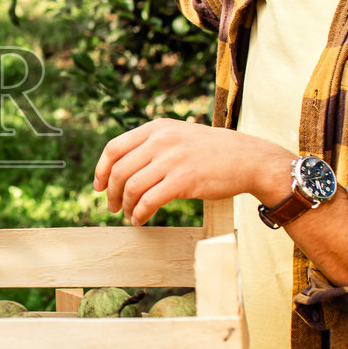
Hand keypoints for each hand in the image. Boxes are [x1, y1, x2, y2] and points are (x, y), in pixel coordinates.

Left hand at [93, 119, 290, 224]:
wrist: (249, 159)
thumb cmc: (213, 152)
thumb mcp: (179, 136)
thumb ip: (153, 145)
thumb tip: (123, 167)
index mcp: (156, 128)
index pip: (114, 147)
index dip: (101, 169)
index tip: (98, 186)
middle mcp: (161, 140)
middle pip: (119, 170)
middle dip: (110, 192)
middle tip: (112, 206)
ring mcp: (172, 159)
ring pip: (132, 187)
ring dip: (125, 205)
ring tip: (129, 214)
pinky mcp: (183, 180)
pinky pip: (149, 201)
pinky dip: (140, 213)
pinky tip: (141, 220)